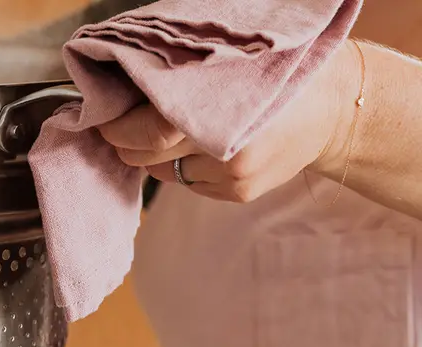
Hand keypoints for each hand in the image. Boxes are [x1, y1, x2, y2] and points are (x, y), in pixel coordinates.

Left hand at [96, 41, 356, 202]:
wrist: (333, 108)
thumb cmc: (273, 74)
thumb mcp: (229, 63)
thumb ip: (177, 77)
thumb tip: (121, 86)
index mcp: (221, 111)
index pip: (147, 130)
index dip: (118, 126)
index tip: (103, 115)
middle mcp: (226, 149)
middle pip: (147, 156)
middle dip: (125, 142)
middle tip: (117, 124)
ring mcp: (233, 176)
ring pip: (164, 171)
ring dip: (154, 154)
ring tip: (167, 129)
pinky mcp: (239, 193)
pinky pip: (189, 182)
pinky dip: (182, 164)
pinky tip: (202, 144)